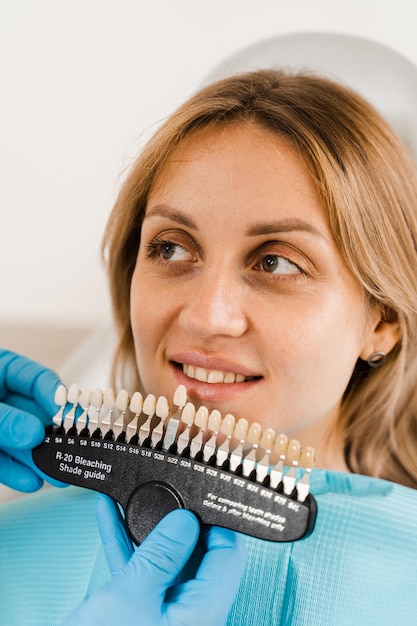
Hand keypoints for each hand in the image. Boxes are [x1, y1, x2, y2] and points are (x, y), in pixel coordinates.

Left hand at [0, 349, 60, 491]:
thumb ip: (3, 419)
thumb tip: (34, 433)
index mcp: (0, 369)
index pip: (37, 379)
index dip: (55, 397)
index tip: (70, 415)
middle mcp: (0, 396)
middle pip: (34, 414)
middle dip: (51, 436)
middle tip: (71, 450)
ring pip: (21, 440)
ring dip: (37, 459)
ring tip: (56, 474)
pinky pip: (2, 459)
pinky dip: (14, 471)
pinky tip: (29, 481)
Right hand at [63, 496, 246, 624]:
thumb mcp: (130, 596)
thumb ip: (161, 555)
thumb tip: (186, 521)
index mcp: (203, 614)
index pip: (228, 556)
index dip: (217, 520)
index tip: (202, 494)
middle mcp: (192, 618)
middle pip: (197, 557)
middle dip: (178, 521)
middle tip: (166, 490)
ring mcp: (166, 619)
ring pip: (166, 563)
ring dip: (146, 530)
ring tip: (133, 496)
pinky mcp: (143, 618)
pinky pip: (142, 576)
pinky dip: (128, 548)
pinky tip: (110, 519)